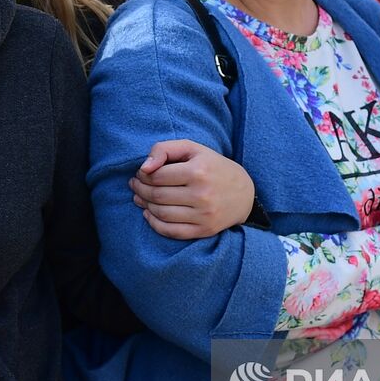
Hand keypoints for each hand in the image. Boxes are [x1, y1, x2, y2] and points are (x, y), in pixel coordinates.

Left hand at [131, 139, 255, 239]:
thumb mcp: (193, 149)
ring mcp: (204, 215)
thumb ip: (164, 149)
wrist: (244, 193)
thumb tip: (144, 168)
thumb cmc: (213, 167)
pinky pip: (171, 231)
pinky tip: (149, 214)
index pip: (157, 176)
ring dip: (144, 206)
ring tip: (140, 198)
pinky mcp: (204, 230)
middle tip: (135, 186)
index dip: (142, 175)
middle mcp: (202, 194)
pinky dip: (154, 224)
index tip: (140, 174)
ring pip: (161, 213)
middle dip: (140, 190)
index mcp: (198, 171)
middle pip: (157, 195)